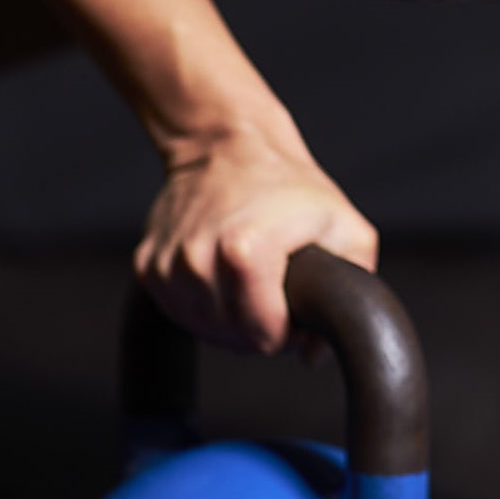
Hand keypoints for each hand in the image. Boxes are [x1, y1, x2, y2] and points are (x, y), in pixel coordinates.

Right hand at [134, 127, 377, 353]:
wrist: (230, 146)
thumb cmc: (290, 186)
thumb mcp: (346, 226)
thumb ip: (352, 288)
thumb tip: (313, 352)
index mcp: (244, 252)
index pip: (264, 337)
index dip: (288, 329)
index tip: (294, 300)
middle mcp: (196, 261)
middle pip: (233, 340)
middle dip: (260, 324)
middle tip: (276, 284)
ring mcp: (167, 266)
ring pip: (205, 330)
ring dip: (231, 317)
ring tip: (251, 275)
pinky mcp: (147, 267)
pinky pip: (180, 313)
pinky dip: (204, 304)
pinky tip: (222, 274)